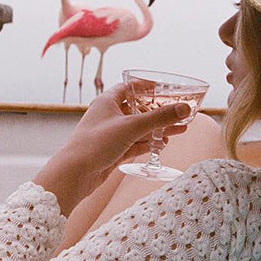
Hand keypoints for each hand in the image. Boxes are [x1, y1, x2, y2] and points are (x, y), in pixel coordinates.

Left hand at [33, 83, 190, 215]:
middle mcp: (108, 115)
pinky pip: (135, 144)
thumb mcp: (132, 126)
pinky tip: (163, 145)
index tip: (165, 88)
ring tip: (180, 129)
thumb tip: (185, 109)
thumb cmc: (96, 143)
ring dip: (157, 129)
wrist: (74, 174)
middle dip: (159, 111)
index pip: (129, 87)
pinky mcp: (112, 151)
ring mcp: (110, 134)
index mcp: (107, 101)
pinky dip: (149, 144)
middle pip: (138, 109)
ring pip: (139, 128)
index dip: (147, 86)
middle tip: (179, 112)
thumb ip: (160, 117)